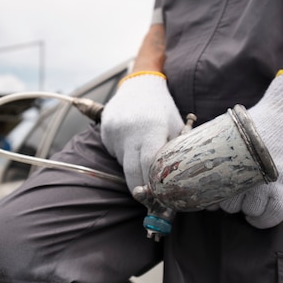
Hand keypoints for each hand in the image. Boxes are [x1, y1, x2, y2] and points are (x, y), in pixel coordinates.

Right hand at [101, 72, 183, 192]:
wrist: (140, 84)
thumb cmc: (163, 109)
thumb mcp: (176, 127)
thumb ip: (174, 152)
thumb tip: (177, 183)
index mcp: (152, 129)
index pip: (149, 166)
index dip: (152, 185)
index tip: (157, 197)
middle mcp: (130, 131)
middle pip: (132, 172)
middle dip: (140, 188)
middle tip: (147, 197)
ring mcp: (114, 131)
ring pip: (123, 163)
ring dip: (132, 166)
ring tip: (141, 148)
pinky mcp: (105, 132)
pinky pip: (115, 153)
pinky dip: (123, 154)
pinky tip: (131, 139)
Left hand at [219, 70, 282, 227]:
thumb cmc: (258, 123)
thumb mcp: (230, 132)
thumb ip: (214, 149)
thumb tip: (192, 164)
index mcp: (230, 159)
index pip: (209, 191)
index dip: (207, 195)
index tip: (210, 191)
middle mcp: (248, 174)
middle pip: (227, 204)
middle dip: (227, 199)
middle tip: (234, 187)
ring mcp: (268, 183)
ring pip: (248, 210)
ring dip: (246, 207)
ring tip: (249, 193)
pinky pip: (269, 217)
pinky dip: (261, 219)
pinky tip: (257, 214)